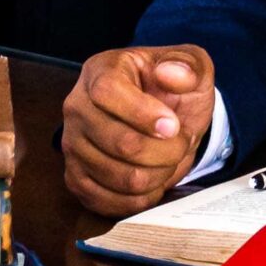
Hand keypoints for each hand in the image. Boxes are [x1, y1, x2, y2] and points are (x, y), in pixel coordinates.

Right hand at [62, 46, 217, 216]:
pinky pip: (107, 200)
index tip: (173, 125)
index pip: (108, 92)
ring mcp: (73, 145)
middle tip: (183, 142)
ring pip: (118, 176)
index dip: (143, 113)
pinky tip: (156, 180)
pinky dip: (140, 197)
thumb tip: (171, 74)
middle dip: (165, 150)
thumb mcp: (193, 66)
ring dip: (158, 174)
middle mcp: (77, 107)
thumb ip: (188, 65)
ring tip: (172, 158)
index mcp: (101, 70)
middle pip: (118, 141)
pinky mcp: (75, 177)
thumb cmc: (174, 88)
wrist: (164, 116)